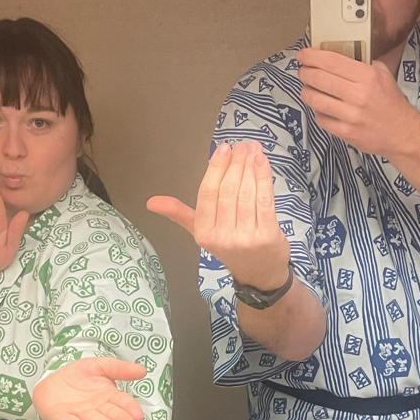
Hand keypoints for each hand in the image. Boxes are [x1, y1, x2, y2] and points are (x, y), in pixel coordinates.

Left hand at [32, 357, 146, 419]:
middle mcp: (96, 408)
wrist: (50, 383)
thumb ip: (119, 368)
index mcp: (107, 395)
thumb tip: (143, 371)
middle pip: (111, 414)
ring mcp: (80, 415)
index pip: (122, 402)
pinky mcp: (64, 419)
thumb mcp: (99, 365)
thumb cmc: (76, 377)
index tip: (138, 415)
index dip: (130, 408)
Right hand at [147, 141, 289, 290]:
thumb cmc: (230, 247)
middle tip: (241, 145)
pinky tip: (263, 161)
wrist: (259, 274)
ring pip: (247, 193)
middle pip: (228, 191)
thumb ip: (179, 214)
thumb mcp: (201, 232)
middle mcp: (223, 237)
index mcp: (204, 233)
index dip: (215, 169)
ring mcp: (247, 237)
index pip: (207, 194)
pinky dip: (264, 177)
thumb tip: (151, 202)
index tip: (223, 149)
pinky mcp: (268, 235)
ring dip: (250, 166)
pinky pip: (265, 200)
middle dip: (235, 163)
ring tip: (252, 148)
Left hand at [297, 47, 419, 158]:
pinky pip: (321, 119)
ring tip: (308, 88)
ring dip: (307, 91)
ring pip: (315, 99)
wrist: (402, 133)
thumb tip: (335, 55)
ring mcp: (350, 116)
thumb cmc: (391, 102)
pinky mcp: (345, 132)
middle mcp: (358, 95)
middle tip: (303, 71)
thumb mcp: (382, 74)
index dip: (312, 56)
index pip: (332, 61)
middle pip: (319, 78)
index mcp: (367, 76)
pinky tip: (322, 107)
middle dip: (305, 72)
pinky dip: (318, 111)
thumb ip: (361, 63)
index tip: (303, 54)